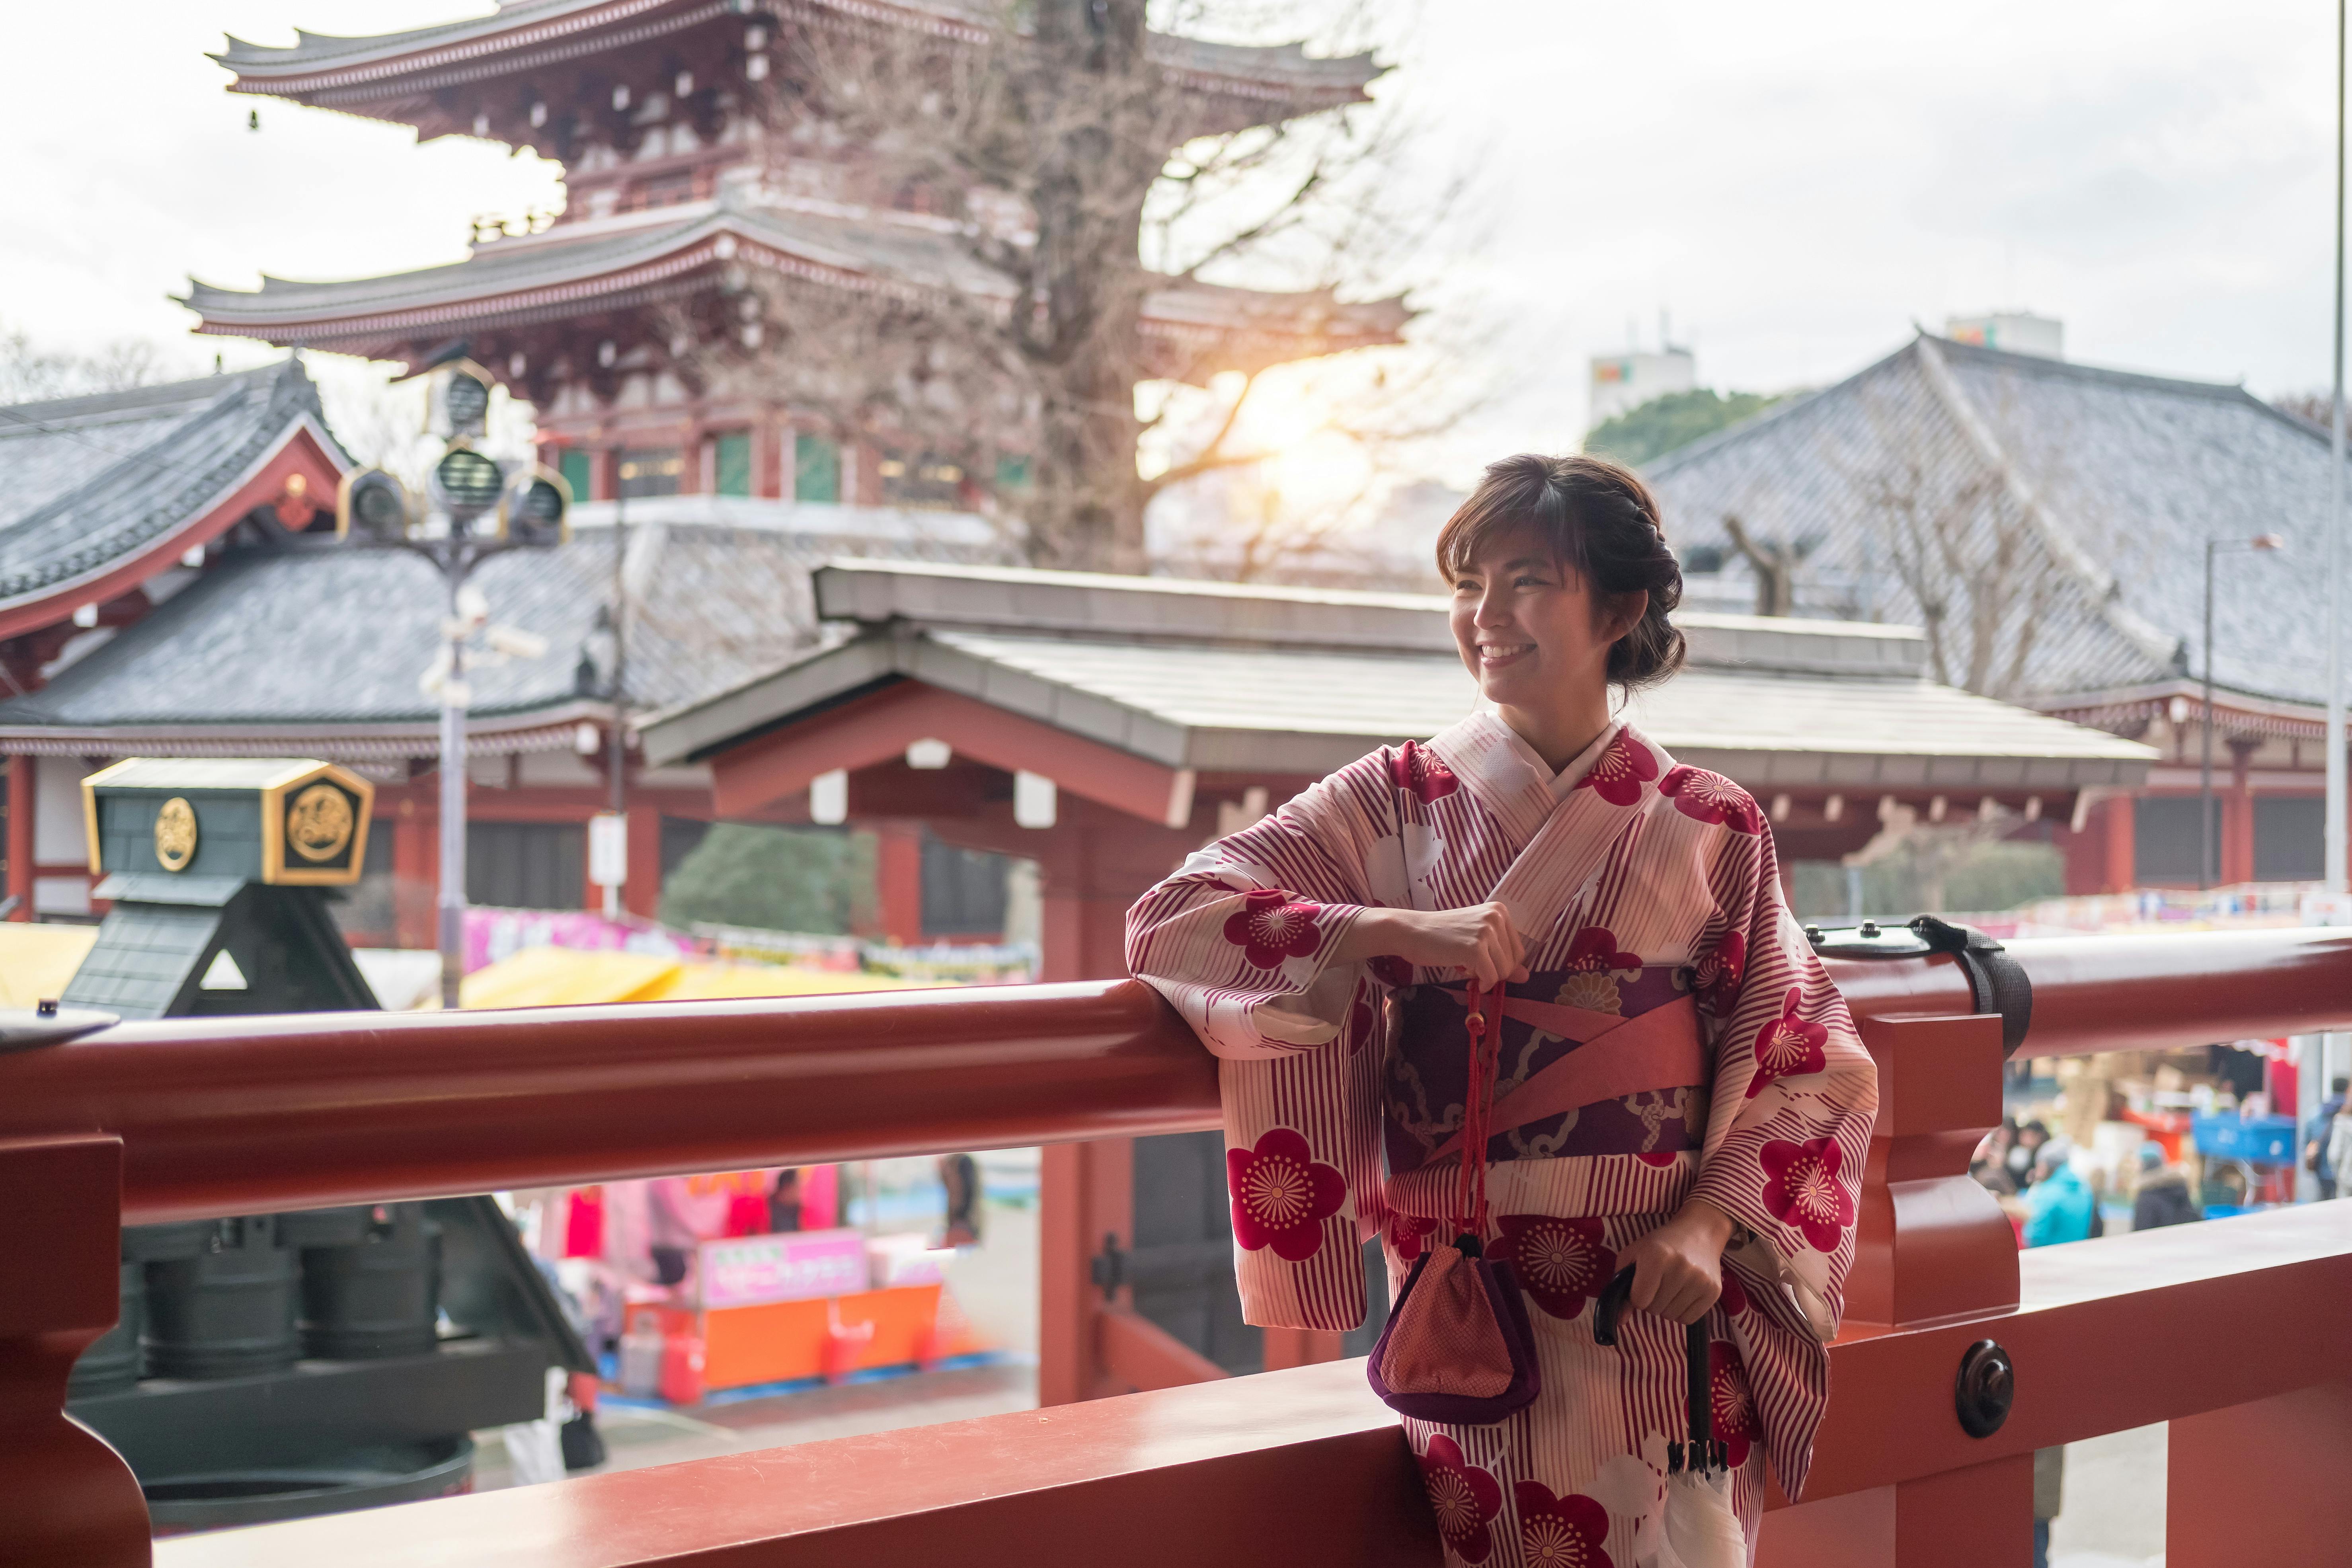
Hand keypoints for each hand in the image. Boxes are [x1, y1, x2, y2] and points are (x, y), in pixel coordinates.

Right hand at [1339, 903, 1528, 988]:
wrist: (1411, 932)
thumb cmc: (1441, 937)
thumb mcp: (1475, 943)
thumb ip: (1501, 957)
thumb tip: (1526, 976)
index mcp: (1499, 912)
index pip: (1518, 951)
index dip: (1501, 965)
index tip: (1480, 962)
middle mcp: (1496, 917)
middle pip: (1513, 962)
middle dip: (1493, 972)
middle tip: (1469, 965)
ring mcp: (1486, 931)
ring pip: (1503, 972)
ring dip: (1484, 977)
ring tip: (1464, 965)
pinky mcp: (1475, 947)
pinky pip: (1490, 977)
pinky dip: (1480, 984)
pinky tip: (1465, 975)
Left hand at [1618, 1198, 1733, 1324]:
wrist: (1698, 1232)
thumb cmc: (1660, 1244)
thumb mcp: (1633, 1255)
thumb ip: (1621, 1286)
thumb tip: (1620, 1320)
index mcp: (1656, 1256)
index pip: (1639, 1300)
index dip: (1636, 1295)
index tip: (1643, 1283)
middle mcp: (1680, 1268)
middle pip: (1654, 1310)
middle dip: (1652, 1300)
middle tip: (1659, 1282)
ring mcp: (1700, 1280)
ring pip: (1671, 1317)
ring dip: (1667, 1306)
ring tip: (1672, 1285)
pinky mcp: (1714, 1291)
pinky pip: (1688, 1319)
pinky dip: (1682, 1311)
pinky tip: (1684, 1292)